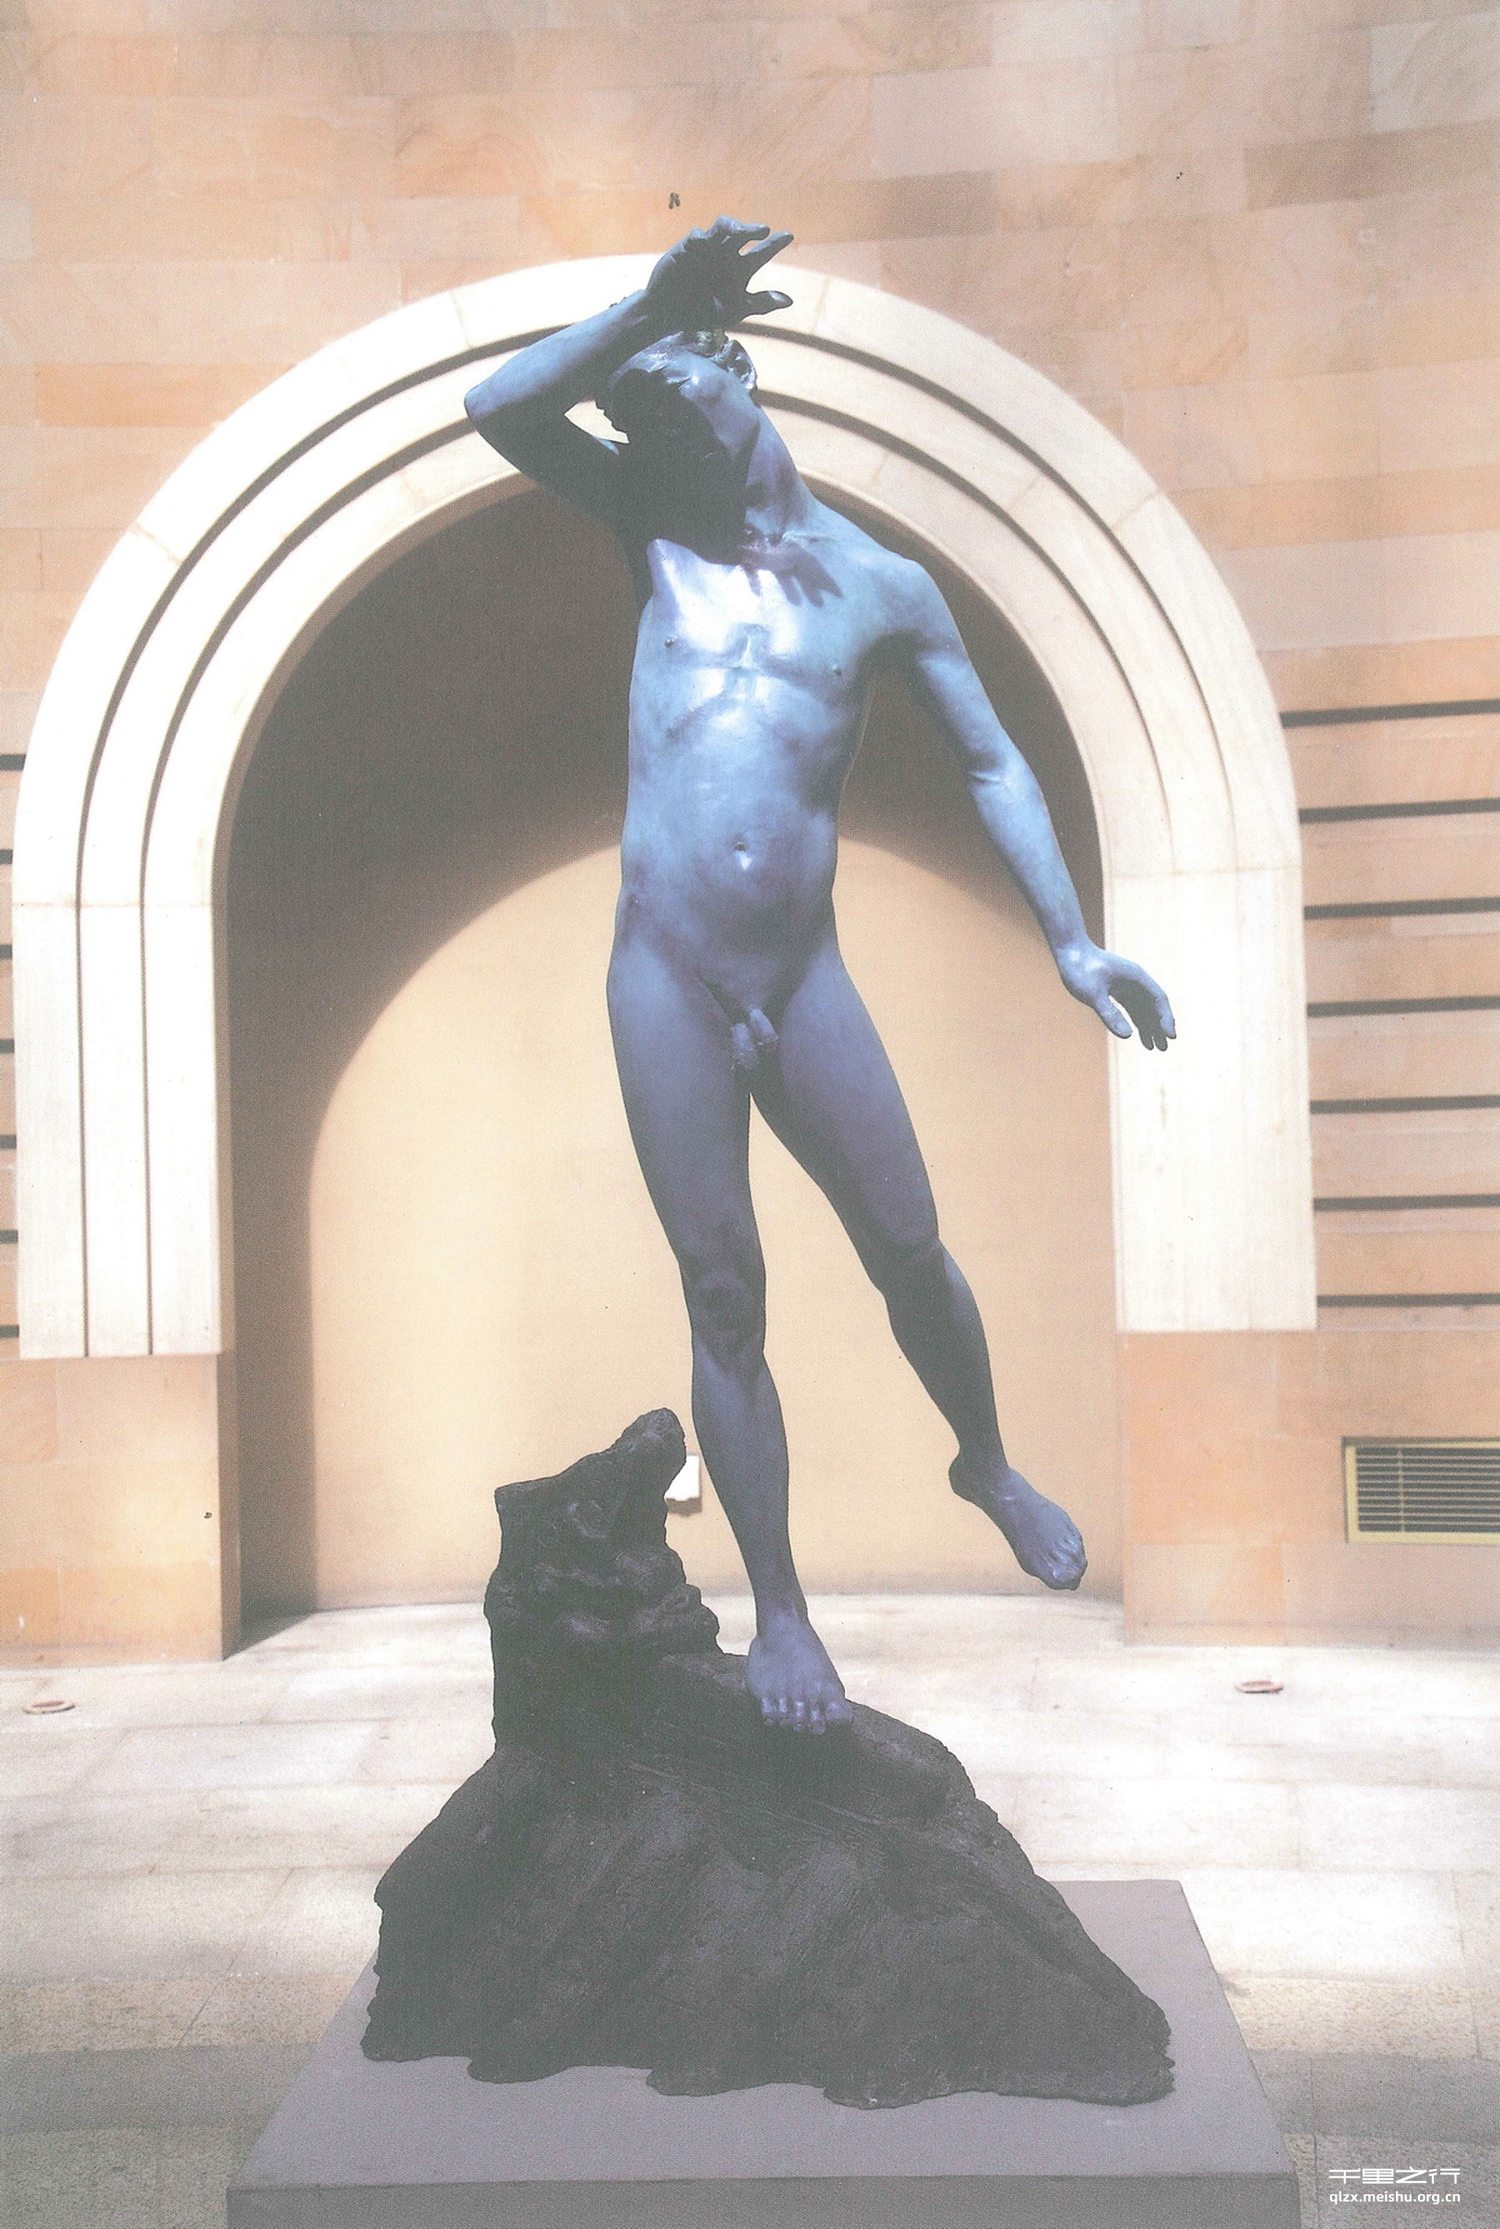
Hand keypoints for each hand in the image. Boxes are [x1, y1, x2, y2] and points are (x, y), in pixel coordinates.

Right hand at [643, 215, 793, 331]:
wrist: (670, 314)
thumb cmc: (703, 312)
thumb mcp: (736, 310)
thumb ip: (761, 304)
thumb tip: (790, 300)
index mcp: (740, 269)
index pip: (761, 253)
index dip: (774, 244)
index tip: (788, 235)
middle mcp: (726, 255)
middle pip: (743, 236)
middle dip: (752, 230)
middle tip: (764, 230)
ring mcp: (707, 249)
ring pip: (722, 229)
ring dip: (731, 227)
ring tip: (740, 231)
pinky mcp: (686, 248)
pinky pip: (696, 237)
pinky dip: (701, 237)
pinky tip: (704, 240)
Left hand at [1056, 942, 1175, 1049]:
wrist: (1069, 950)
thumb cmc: (1080, 968)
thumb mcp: (1093, 993)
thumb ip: (1110, 1013)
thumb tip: (1128, 1035)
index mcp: (1136, 977)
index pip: (1159, 999)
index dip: (1166, 1018)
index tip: (1170, 1036)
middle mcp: (1135, 981)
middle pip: (1154, 1006)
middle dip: (1160, 1027)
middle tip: (1164, 1048)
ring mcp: (1126, 985)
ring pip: (1144, 1009)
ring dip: (1150, 1027)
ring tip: (1155, 1047)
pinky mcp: (1116, 989)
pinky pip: (1132, 1008)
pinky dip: (1137, 1022)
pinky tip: (1139, 1036)